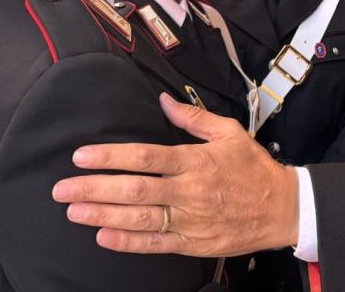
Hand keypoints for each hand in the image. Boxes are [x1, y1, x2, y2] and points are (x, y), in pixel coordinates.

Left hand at [52, 93, 299, 255]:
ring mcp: (190, 221)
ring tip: (74, 211)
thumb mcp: (230, 132)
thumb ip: (193, 118)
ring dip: (103, 215)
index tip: (82, 155)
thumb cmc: (254, 167)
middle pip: (135, 189)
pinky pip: (155, 244)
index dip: (111, 157)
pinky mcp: (193, 244)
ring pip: (140, 219)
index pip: (146, 157)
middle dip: (95, 188)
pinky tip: (103, 236)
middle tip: (62, 189)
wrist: (282, 209)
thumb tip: (164, 100)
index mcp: (196, 161)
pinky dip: (128, 242)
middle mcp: (189, 191)